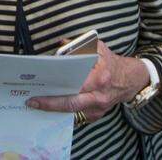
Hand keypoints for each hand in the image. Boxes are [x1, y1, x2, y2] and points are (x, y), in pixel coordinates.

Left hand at [26, 40, 147, 122]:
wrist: (129, 80)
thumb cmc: (110, 63)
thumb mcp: (98, 48)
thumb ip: (80, 46)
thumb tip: (61, 46)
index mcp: (99, 78)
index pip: (74, 88)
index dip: (56, 94)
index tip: (38, 93)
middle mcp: (99, 97)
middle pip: (70, 105)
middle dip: (50, 105)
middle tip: (32, 102)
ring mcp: (98, 109)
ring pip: (72, 112)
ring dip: (55, 109)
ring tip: (37, 103)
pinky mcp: (96, 115)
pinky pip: (77, 115)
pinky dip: (64, 111)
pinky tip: (52, 106)